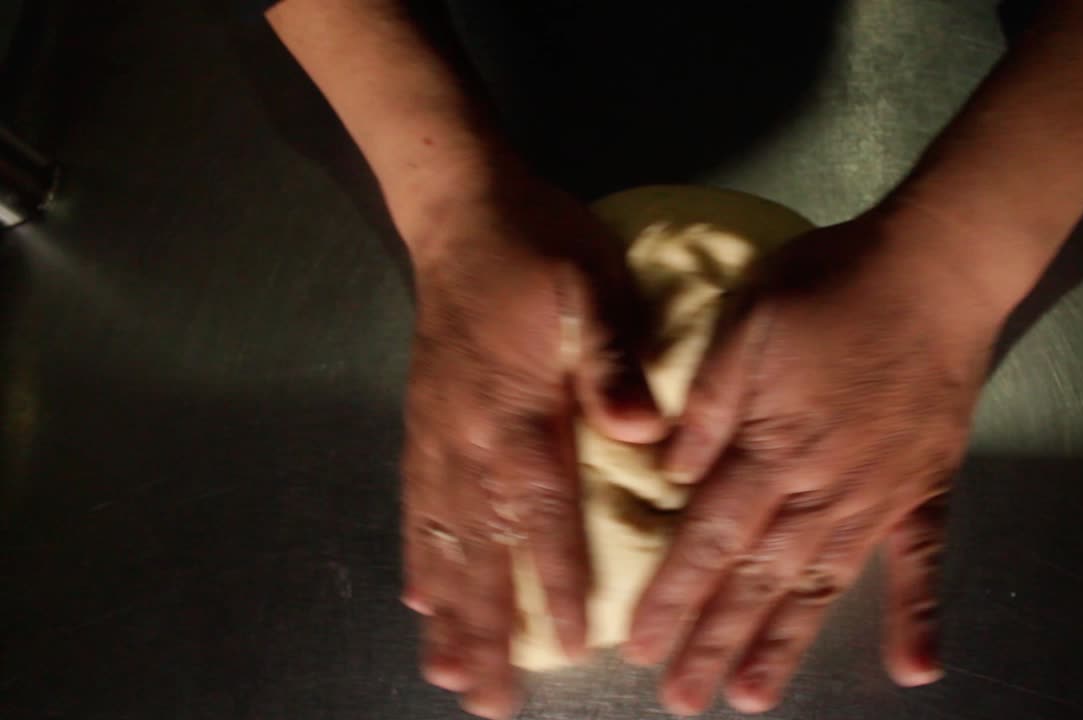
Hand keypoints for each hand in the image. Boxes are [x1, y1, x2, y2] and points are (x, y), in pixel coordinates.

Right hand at [395, 158, 664, 718]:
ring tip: (445, 671)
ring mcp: (438, 433)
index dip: (554, 585)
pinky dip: (419, 554)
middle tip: (487, 699)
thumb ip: (611, 362)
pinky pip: (417, 503)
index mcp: (518, 413)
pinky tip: (418, 593)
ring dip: (446, 610)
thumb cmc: (538, 245)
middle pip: (478, 550)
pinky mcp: (424, 420)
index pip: (540, 516)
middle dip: (486, 629)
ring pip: (440, 539)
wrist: (460, 207)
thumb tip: (645, 434)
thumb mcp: (591, 286)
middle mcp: (469, 439)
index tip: (568, 649)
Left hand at [624, 206, 1012, 714]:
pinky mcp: (927, 488)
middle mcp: (823, 487)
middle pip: (759, 578)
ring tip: (755, 696)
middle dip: (716, 640)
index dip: (673, 596)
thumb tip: (668, 473)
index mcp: (771, 447)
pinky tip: (914, 668)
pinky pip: (923, 561)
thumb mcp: (748, 321)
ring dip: (787, 644)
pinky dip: (919, 614)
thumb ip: (708, 404)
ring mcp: (879, 495)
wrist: (934, 266)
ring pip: (823, 584)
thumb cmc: (832, 284)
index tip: (642, 647)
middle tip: (684, 698)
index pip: (709, 538)